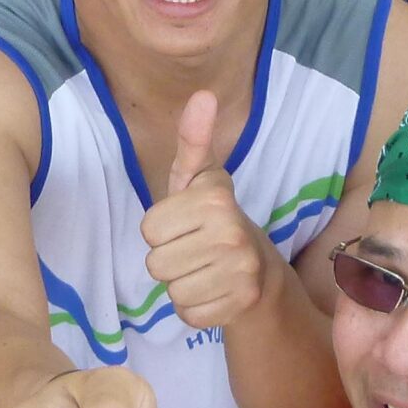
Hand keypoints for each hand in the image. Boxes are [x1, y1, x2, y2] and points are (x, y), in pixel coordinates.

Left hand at [140, 91, 273, 331]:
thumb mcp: (199, 177)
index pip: (148, 229)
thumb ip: (192, 139)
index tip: (184, 224)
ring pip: (170, 290)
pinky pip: (188, 313)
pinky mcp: (240, 305)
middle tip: (193, 249)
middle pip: (155, 263)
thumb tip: (203, 94)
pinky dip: (195, 307)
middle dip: (169, 258)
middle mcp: (231, 234)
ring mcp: (240, 272)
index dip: (160, 229)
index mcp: (215, 199)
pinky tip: (212, 290)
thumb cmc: (214, 218)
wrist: (259, 268)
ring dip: (180, 283)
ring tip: (202, 268)